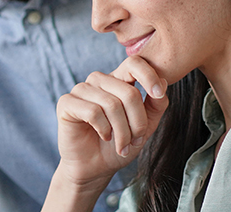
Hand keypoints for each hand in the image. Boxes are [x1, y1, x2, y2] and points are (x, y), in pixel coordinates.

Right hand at [54, 55, 169, 189]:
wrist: (95, 168)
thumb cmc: (119, 145)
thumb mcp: (145, 126)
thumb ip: (156, 105)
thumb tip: (164, 81)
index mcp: (118, 80)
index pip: (134, 63)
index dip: (149, 76)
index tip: (158, 94)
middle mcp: (99, 81)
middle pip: (128, 92)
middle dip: (137, 122)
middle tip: (136, 141)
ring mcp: (81, 89)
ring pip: (111, 104)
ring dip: (121, 131)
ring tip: (122, 145)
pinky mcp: (66, 103)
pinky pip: (93, 112)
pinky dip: (104, 129)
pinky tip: (104, 136)